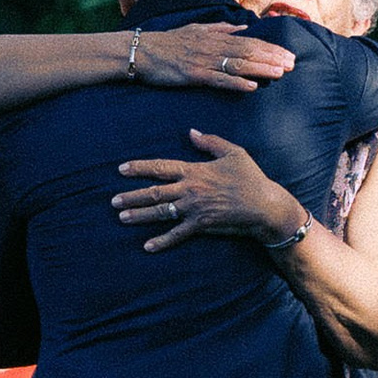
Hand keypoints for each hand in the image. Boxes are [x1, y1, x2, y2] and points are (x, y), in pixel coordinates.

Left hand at [114, 133, 302, 250]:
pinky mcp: (201, 225)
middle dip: (131, 196)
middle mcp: (190, 190)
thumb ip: (210, 142)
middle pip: (154, 192)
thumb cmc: (251, 178)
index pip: (160, 167)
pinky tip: (146, 246)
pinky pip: (177, 235)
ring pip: (159, 213)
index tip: (121, 169)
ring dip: (138, 215)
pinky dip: (161, 241)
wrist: (264, 205)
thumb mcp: (233, 153)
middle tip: (113, 200)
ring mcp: (194, 209)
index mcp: (194, 171)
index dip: (139, 168)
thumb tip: (192, 132)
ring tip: (121, 217)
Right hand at [128, 24, 296, 95]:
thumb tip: (244, 27)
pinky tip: (251, 87)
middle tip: (292, 64)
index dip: (271, 48)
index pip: (250, 42)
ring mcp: (203, 61)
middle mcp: (212, 47)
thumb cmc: (169, 42)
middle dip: (272, 58)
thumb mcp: (197, 29)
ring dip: (260, 69)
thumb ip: (221, 29)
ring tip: (279, 74)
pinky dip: (235, 83)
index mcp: (215, 37)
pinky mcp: (193, 75)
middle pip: (248, 52)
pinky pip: (218, 80)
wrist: (141, 51)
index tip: (289, 54)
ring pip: (237, 64)